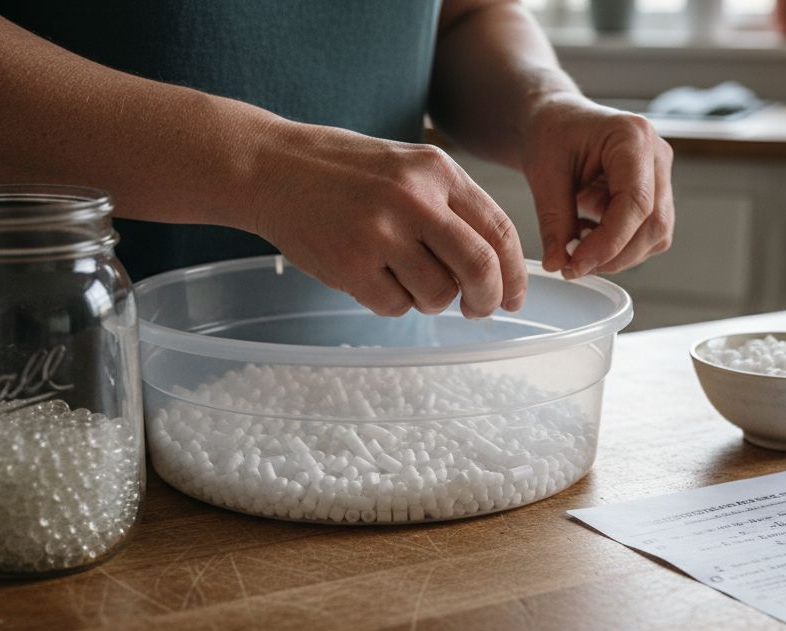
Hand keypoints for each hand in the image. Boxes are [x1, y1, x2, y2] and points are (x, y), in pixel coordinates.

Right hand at [251, 122, 525, 317]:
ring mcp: (380, 233)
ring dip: (431, 300)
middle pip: (479, 269)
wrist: (270, 166)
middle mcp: (413, 199)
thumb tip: (496, 267)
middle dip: (487, 299)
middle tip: (479, 309)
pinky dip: (392, 303)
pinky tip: (372, 277)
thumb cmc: (343, 170)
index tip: (514, 296)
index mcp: (437, 170)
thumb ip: (451, 207)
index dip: (515, 273)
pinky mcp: (350, 265)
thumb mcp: (407, 167)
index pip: (498, 231)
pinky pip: (394, 306)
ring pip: (437, 294)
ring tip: (405, 278)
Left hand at [522, 96, 674, 278]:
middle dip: (614, 255)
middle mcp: (657, 156)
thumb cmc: (552, 133)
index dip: (609, 242)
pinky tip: (589, 236)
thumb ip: (554, 220)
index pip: (636, 203)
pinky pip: (647, 235)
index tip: (576, 264)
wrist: (557, 121)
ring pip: (655, 235)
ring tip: (576, 247)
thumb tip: (558, 264)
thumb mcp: (544, 173)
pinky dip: (618, 247)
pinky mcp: (656, 196)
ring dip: (617, 255)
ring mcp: (661, 176)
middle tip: (572, 266)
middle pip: (654, 224)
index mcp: (633, 137)